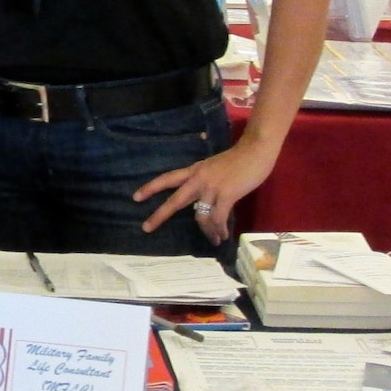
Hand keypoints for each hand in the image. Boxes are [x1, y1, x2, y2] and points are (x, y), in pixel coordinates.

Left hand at [134, 138, 278, 245]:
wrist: (255, 150)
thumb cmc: (238, 159)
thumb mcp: (214, 167)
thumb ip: (205, 182)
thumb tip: (202, 201)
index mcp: (194, 170)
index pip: (168, 178)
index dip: (151, 187)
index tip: (135, 197)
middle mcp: (198, 178)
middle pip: (175, 199)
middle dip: (159, 215)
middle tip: (146, 228)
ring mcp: (212, 186)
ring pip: (200, 216)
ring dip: (206, 231)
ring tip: (213, 240)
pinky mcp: (226, 194)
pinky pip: (218, 218)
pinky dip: (219, 230)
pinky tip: (222, 236)